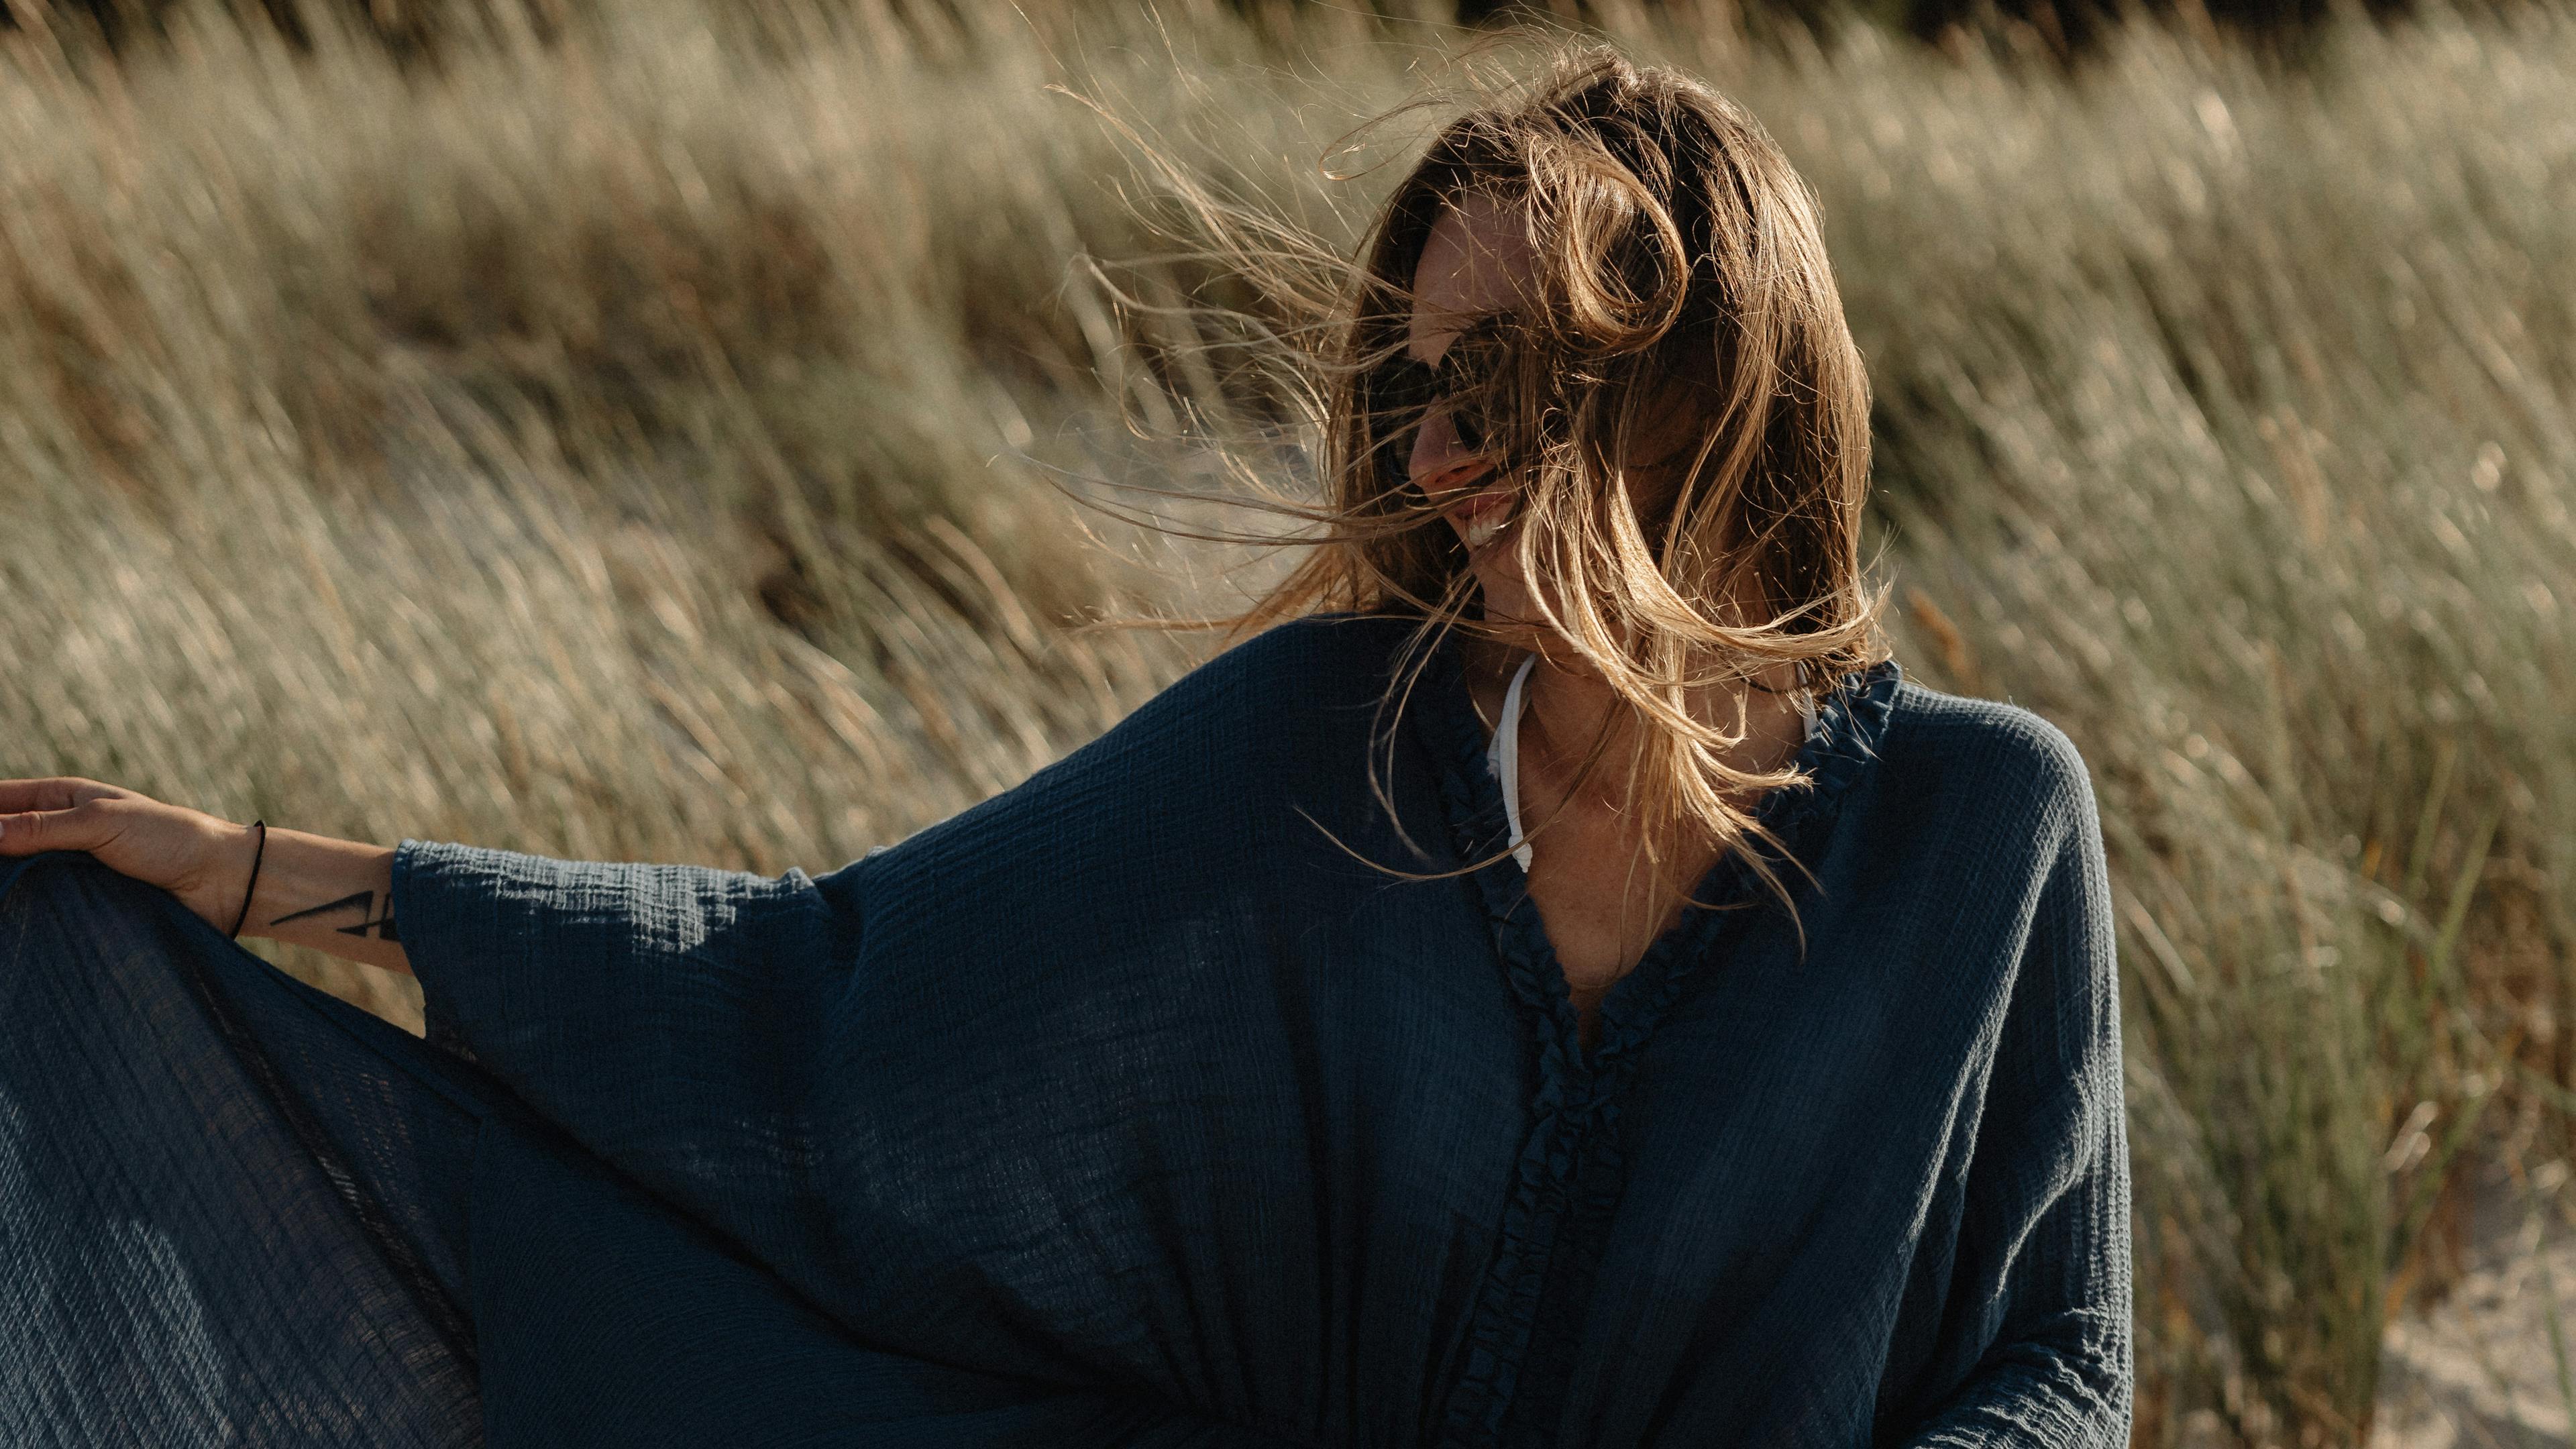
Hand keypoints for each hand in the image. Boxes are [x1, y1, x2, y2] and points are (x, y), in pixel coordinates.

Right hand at [0, 777, 259, 934]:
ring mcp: (67, 870)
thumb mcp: (101, 821)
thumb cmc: (168, 838)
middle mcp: (60, 833)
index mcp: (63, 800)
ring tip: (0, 898)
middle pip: (4, 841)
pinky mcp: (80, 903)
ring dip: (7, 885)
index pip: (1, 800)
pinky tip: (10, 915)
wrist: (220, 882)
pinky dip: (23, 909)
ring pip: (18, 876)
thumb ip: (42, 827)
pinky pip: (40, 905)